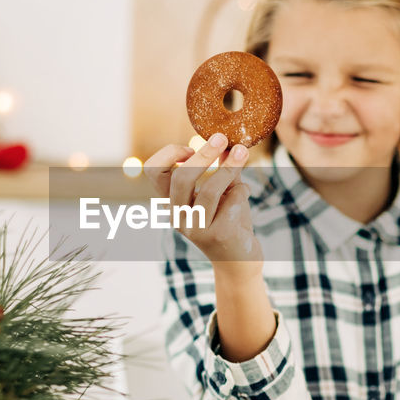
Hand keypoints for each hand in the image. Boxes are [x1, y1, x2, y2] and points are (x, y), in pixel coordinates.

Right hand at [143, 133, 260, 264]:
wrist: (239, 261)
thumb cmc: (228, 220)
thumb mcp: (222, 191)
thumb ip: (221, 168)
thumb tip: (226, 140)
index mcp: (172, 202)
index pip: (154, 172)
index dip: (169, 153)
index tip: (190, 146)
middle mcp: (178, 216)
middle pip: (181, 178)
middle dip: (203, 153)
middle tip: (222, 138)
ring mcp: (196, 229)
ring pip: (209, 190)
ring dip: (229, 168)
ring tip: (242, 155)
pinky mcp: (218, 236)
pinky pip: (232, 201)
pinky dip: (242, 190)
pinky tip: (245, 193)